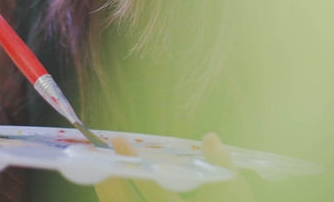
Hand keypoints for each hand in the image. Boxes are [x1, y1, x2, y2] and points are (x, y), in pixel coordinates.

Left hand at [95, 132, 255, 201]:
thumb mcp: (233, 188)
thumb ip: (221, 163)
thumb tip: (210, 137)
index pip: (152, 187)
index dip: (133, 162)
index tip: (119, 140)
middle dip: (109, 179)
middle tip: (99, 155)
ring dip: (107, 192)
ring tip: (100, 169)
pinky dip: (114, 201)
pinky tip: (110, 188)